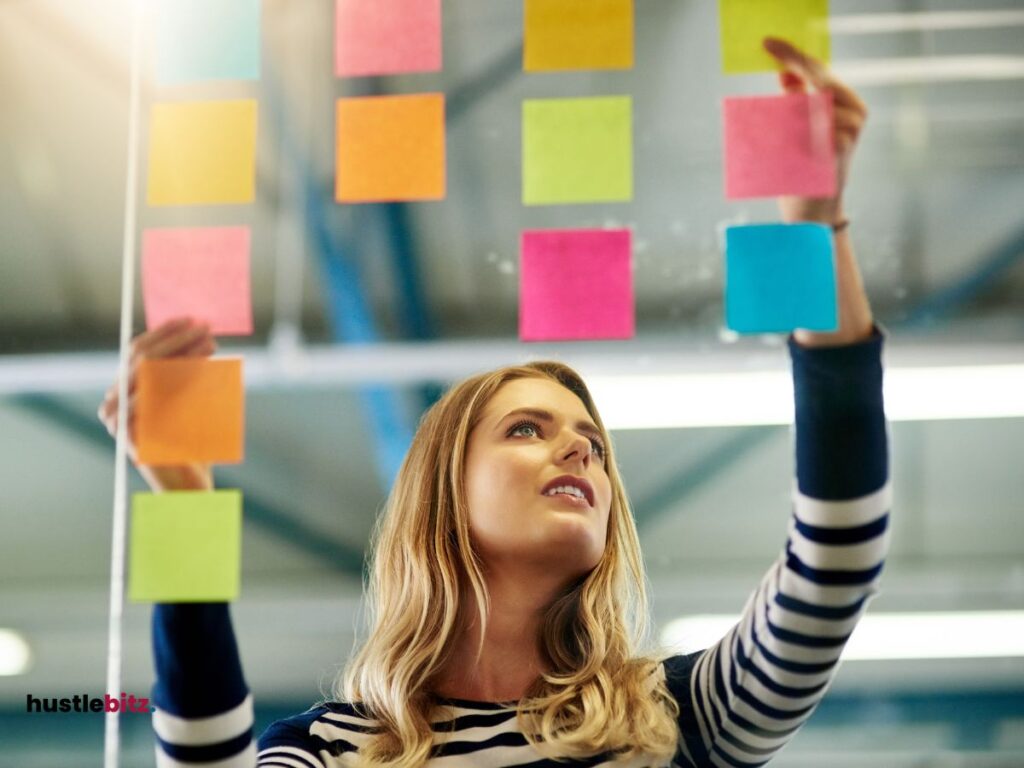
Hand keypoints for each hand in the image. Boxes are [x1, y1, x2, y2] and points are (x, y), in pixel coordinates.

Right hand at [97, 318, 216, 492]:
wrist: (189, 487)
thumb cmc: (192, 444)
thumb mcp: (192, 401)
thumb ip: (190, 374)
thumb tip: (204, 339)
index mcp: (125, 392)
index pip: (138, 351)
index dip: (165, 333)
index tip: (193, 320)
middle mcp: (115, 403)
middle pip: (140, 357)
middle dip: (176, 338)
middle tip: (205, 328)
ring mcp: (119, 419)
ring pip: (149, 373)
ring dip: (183, 354)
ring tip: (210, 344)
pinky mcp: (130, 434)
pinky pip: (156, 398)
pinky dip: (181, 379)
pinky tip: (203, 369)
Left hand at [763, 37, 867, 225]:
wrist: (813, 208)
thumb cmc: (803, 167)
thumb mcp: (797, 129)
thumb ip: (796, 100)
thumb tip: (784, 74)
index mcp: (844, 103)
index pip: (819, 71)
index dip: (794, 55)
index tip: (769, 44)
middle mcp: (853, 111)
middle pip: (820, 78)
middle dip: (794, 63)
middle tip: (770, 49)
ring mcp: (850, 128)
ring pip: (816, 100)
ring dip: (793, 105)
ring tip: (781, 123)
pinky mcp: (842, 146)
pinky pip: (814, 125)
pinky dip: (798, 127)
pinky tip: (790, 136)